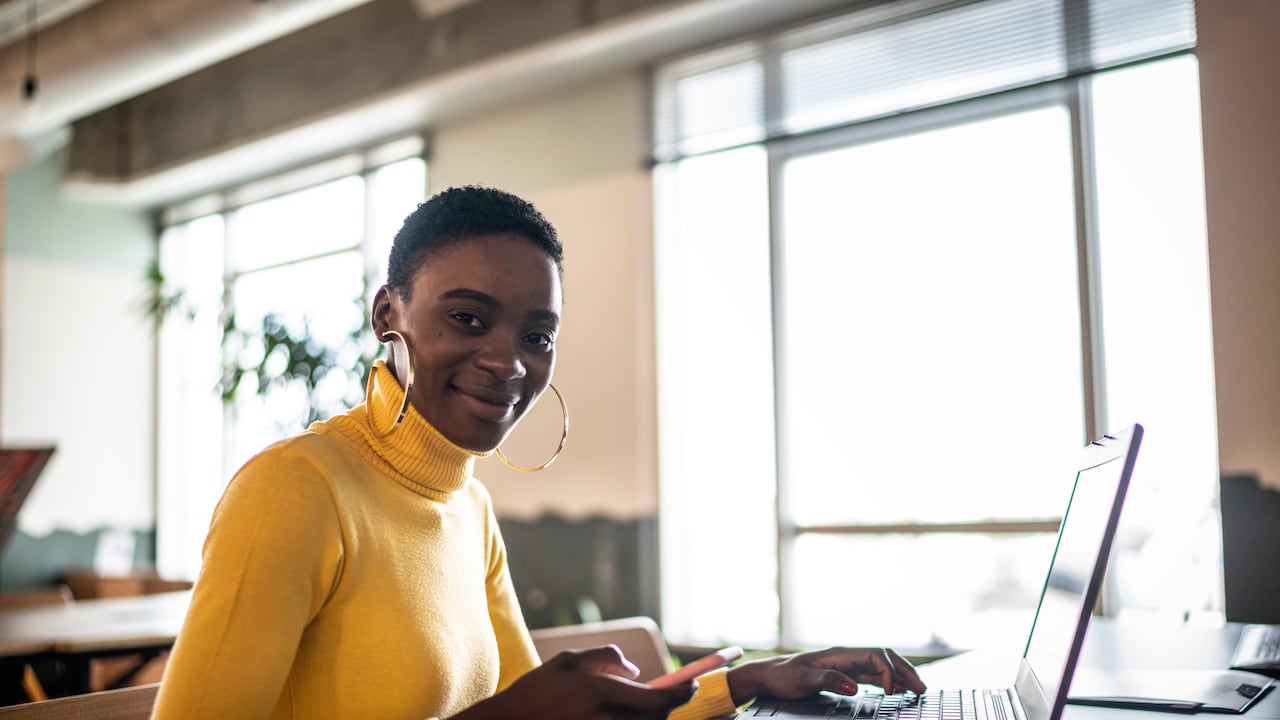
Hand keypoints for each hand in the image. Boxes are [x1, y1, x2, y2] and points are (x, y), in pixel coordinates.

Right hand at [451, 645, 697, 719]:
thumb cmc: (536, 693)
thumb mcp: (568, 663)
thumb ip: (606, 658)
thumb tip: (635, 671)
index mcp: (602, 693)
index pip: (660, 700)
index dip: (683, 693)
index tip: (691, 686)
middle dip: (664, 708)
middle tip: (662, 698)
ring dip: (645, 719)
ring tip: (627, 707)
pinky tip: (614, 715)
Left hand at [726, 647, 926, 704]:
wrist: (770, 676)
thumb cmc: (784, 676)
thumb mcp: (804, 679)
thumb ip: (829, 680)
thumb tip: (855, 686)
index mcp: (840, 653)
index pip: (875, 655)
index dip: (888, 671)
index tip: (891, 691)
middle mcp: (847, 656)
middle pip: (884, 658)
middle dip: (905, 670)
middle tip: (922, 688)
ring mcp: (847, 665)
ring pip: (881, 666)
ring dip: (900, 676)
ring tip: (917, 689)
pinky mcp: (845, 674)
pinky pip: (872, 676)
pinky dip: (888, 681)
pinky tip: (896, 690)